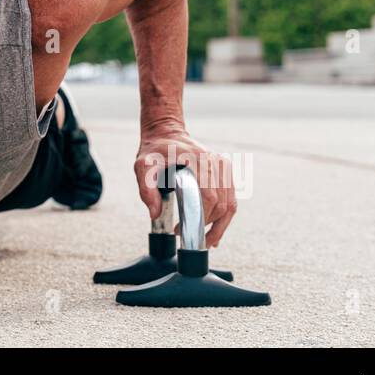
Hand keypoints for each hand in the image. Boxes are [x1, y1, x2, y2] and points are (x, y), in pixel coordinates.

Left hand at [133, 120, 236, 246]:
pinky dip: (225, 216)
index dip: (197, 218)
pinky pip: (231, 198)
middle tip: (189, 237)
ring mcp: (223, 165)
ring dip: (220, 226)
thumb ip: (146, 188)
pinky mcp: (225, 170)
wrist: (166, 133)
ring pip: (230, 204)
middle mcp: (215, 162)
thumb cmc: (155, 150)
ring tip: (207, 241)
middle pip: (221, 203)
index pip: (208, 196)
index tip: (180, 230)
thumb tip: (155, 213)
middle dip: (207, 226)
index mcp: (198, 160)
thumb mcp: (143, 165)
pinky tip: (217, 230)